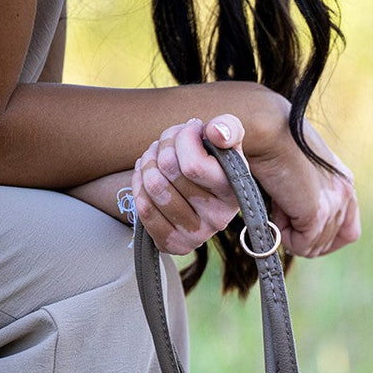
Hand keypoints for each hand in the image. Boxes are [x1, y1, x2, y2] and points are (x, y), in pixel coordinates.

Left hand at [132, 115, 245, 254]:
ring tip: (156, 157)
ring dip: (148, 163)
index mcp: (234, 193)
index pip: (192, 165)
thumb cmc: (213, 160)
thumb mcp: (227, 141)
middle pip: (169, 172)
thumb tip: (215, 131)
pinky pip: (144, 209)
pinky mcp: (175, 245)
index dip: (181, 139)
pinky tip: (146, 176)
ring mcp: (197, 236)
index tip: (188, 129)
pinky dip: (138, 185)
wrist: (201, 190)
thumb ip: (228, 128)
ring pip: (155, 188)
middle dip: (162, 147)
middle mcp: (219, 219)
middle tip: (167, 143)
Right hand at [246, 118, 360, 257]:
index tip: (297, 229)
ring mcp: (335, 202)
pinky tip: (276, 210)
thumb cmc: (271, 143)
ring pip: (314, 246)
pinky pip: (302, 246)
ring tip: (277, 202)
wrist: (266, 128)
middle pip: (331, 241)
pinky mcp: (318, 211)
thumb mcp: (297, 174)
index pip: (348, 229)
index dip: (322, 237)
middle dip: (303, 236)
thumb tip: (295, 227)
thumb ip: (305, 198)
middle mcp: (345, 191)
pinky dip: (284, 236)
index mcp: (343, 182)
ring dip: (290, 232)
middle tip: (282, 210)